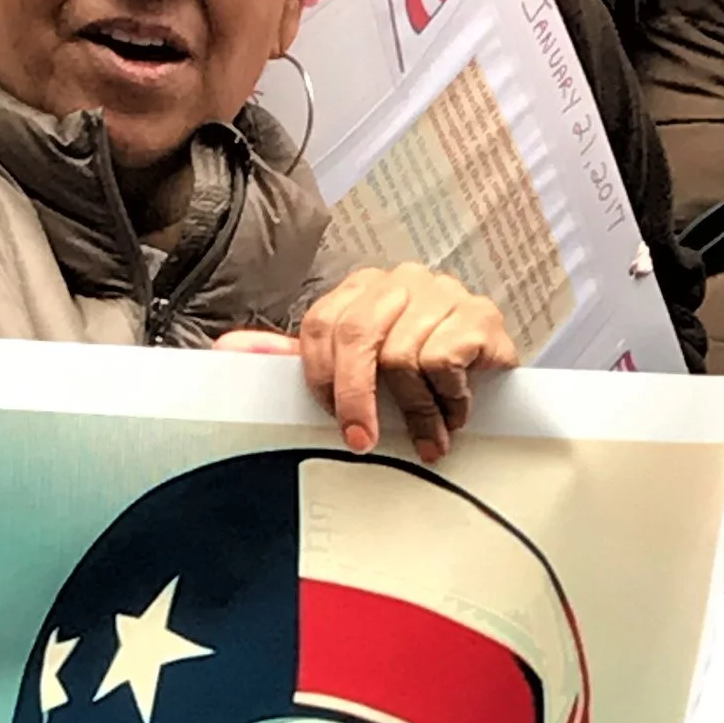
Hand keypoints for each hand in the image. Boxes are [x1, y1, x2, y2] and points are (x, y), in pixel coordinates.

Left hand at [225, 264, 518, 463]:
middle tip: (363, 441)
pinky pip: (444, 359)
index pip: (322, 324)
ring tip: (428, 435)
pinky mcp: (480, 314)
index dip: (323, 379)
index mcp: (363, 289)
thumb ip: (293, 359)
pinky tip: (455, 413)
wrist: (495, 381)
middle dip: (355, 398)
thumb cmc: (417, 379)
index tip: (337, 421)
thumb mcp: (352, 371)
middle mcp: (401, 281)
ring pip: (402, 355)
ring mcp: (443, 293)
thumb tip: (228, 350)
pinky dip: (448, 399)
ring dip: (414, 410)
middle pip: (356, 335)